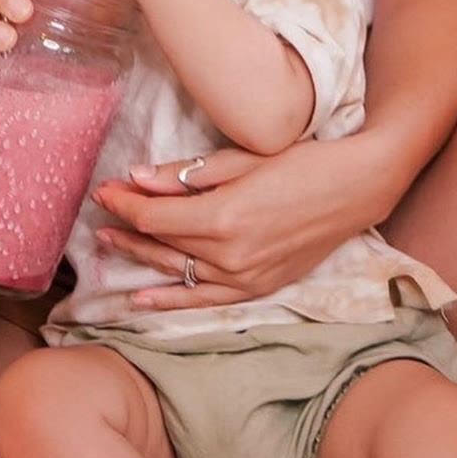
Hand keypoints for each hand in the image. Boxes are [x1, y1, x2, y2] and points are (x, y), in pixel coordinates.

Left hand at [91, 137, 377, 310]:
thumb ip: (186, 174)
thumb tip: (138, 177)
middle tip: (101, 211)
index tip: (105, 188)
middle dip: (127, 225)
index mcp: (223, 217)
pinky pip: (205, 300)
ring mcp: (245, 277)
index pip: (155, 216)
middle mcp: (230, 255)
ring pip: (178, 272)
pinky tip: (143, 298)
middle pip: (162, 243)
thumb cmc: (301, 162)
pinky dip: (172, 299)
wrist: (355, 189)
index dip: (125, 202)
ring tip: (110, 244)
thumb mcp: (241, 158)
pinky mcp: (259, 288)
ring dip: (141, 258)